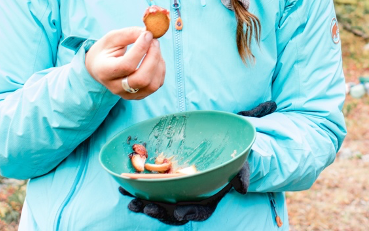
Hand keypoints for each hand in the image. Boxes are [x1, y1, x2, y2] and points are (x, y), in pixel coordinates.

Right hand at [85, 27, 164, 99]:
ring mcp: (128, 94)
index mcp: (104, 72)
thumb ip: (129, 34)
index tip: (147, 34)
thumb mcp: (112, 38)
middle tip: (154, 41)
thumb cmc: (106, 50)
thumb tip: (149, 33)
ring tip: (154, 48)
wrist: (99, 67)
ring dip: (159, 63)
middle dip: (153, 57)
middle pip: (141, 79)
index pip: (126, 65)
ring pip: (152, 84)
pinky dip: (161, 68)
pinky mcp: (140, 95)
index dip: (140, 49)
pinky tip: (155, 57)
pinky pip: (157, 84)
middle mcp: (115, 87)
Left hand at [120, 162, 249, 225]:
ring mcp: (176, 197)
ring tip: (130, 202)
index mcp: (207, 203)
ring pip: (158, 205)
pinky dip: (138, 192)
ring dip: (143, 205)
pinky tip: (125, 189)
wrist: (222, 154)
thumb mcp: (240, 168)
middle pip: (172, 213)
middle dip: (158, 212)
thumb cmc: (231, 163)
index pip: (198, 212)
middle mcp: (189, 203)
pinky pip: (151, 192)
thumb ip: (241, 177)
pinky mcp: (165, 187)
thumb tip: (243, 188)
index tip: (179, 214)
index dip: (189, 214)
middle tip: (145, 208)